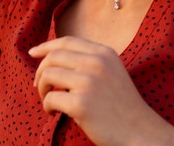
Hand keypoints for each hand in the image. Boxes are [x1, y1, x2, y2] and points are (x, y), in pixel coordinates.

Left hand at [29, 37, 173, 145]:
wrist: (141, 132)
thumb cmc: (122, 106)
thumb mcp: (112, 72)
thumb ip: (90, 61)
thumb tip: (54, 56)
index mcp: (104, 53)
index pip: (67, 41)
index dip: (46, 46)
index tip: (32, 53)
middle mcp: (97, 62)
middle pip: (53, 56)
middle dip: (40, 71)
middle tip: (38, 86)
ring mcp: (89, 82)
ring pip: (48, 74)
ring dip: (41, 89)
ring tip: (48, 101)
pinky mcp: (81, 103)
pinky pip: (50, 98)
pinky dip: (47, 106)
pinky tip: (54, 113)